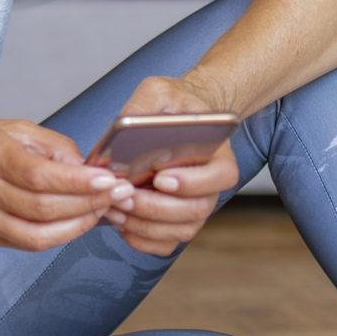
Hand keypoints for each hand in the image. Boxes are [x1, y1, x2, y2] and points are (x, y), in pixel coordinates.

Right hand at [0, 119, 122, 250]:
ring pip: (39, 234)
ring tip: (103, 209)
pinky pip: (30, 243)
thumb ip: (52, 145)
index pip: (39, 176)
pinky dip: (61, 235)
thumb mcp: (11, 128)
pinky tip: (79, 221)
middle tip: (119, 195)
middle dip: (89, 203)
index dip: (77, 182)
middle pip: (44, 207)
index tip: (108, 180)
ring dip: (79, 224)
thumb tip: (86, 167)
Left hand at [98, 76, 239, 256]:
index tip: (161, 177)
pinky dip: (142, 239)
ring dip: (145, 224)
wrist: (178, 119)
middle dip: (156, 207)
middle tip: (125, 195)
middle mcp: (211, 186)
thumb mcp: (159, 92)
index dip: (192, 182)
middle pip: (196, 209)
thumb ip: (146, 106)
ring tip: (115, 207)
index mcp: (218, 154)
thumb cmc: (172, 105)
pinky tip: (121, 222)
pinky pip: (165, 244)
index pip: (220, 176)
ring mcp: (196, 207)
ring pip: (180, 230)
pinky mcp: (177, 222)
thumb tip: (127, 129)